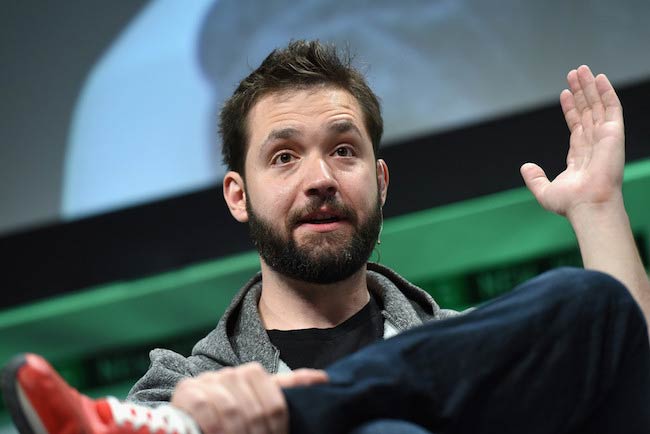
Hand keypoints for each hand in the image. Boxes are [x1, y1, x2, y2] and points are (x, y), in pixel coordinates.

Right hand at [171, 363, 327, 433]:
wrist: (193, 425)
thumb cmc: (232, 423)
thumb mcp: (261, 407)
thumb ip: (287, 389)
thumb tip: (323, 378)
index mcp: (253, 377)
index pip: (275, 401)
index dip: (276, 428)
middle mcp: (232, 374)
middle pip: (257, 408)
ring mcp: (210, 380)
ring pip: (234, 409)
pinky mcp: (188, 390)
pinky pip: (208, 409)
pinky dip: (215, 428)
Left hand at [520, 65, 624, 218]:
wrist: (587, 205)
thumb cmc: (570, 204)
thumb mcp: (545, 191)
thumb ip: (535, 179)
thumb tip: (525, 167)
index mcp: (580, 156)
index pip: (576, 126)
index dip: (571, 109)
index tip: (564, 94)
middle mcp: (594, 144)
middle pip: (587, 111)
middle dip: (580, 92)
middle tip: (573, 73)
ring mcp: (605, 138)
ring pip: (597, 105)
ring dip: (590, 87)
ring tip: (581, 70)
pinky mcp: (614, 133)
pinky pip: (612, 107)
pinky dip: (606, 91)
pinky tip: (599, 78)